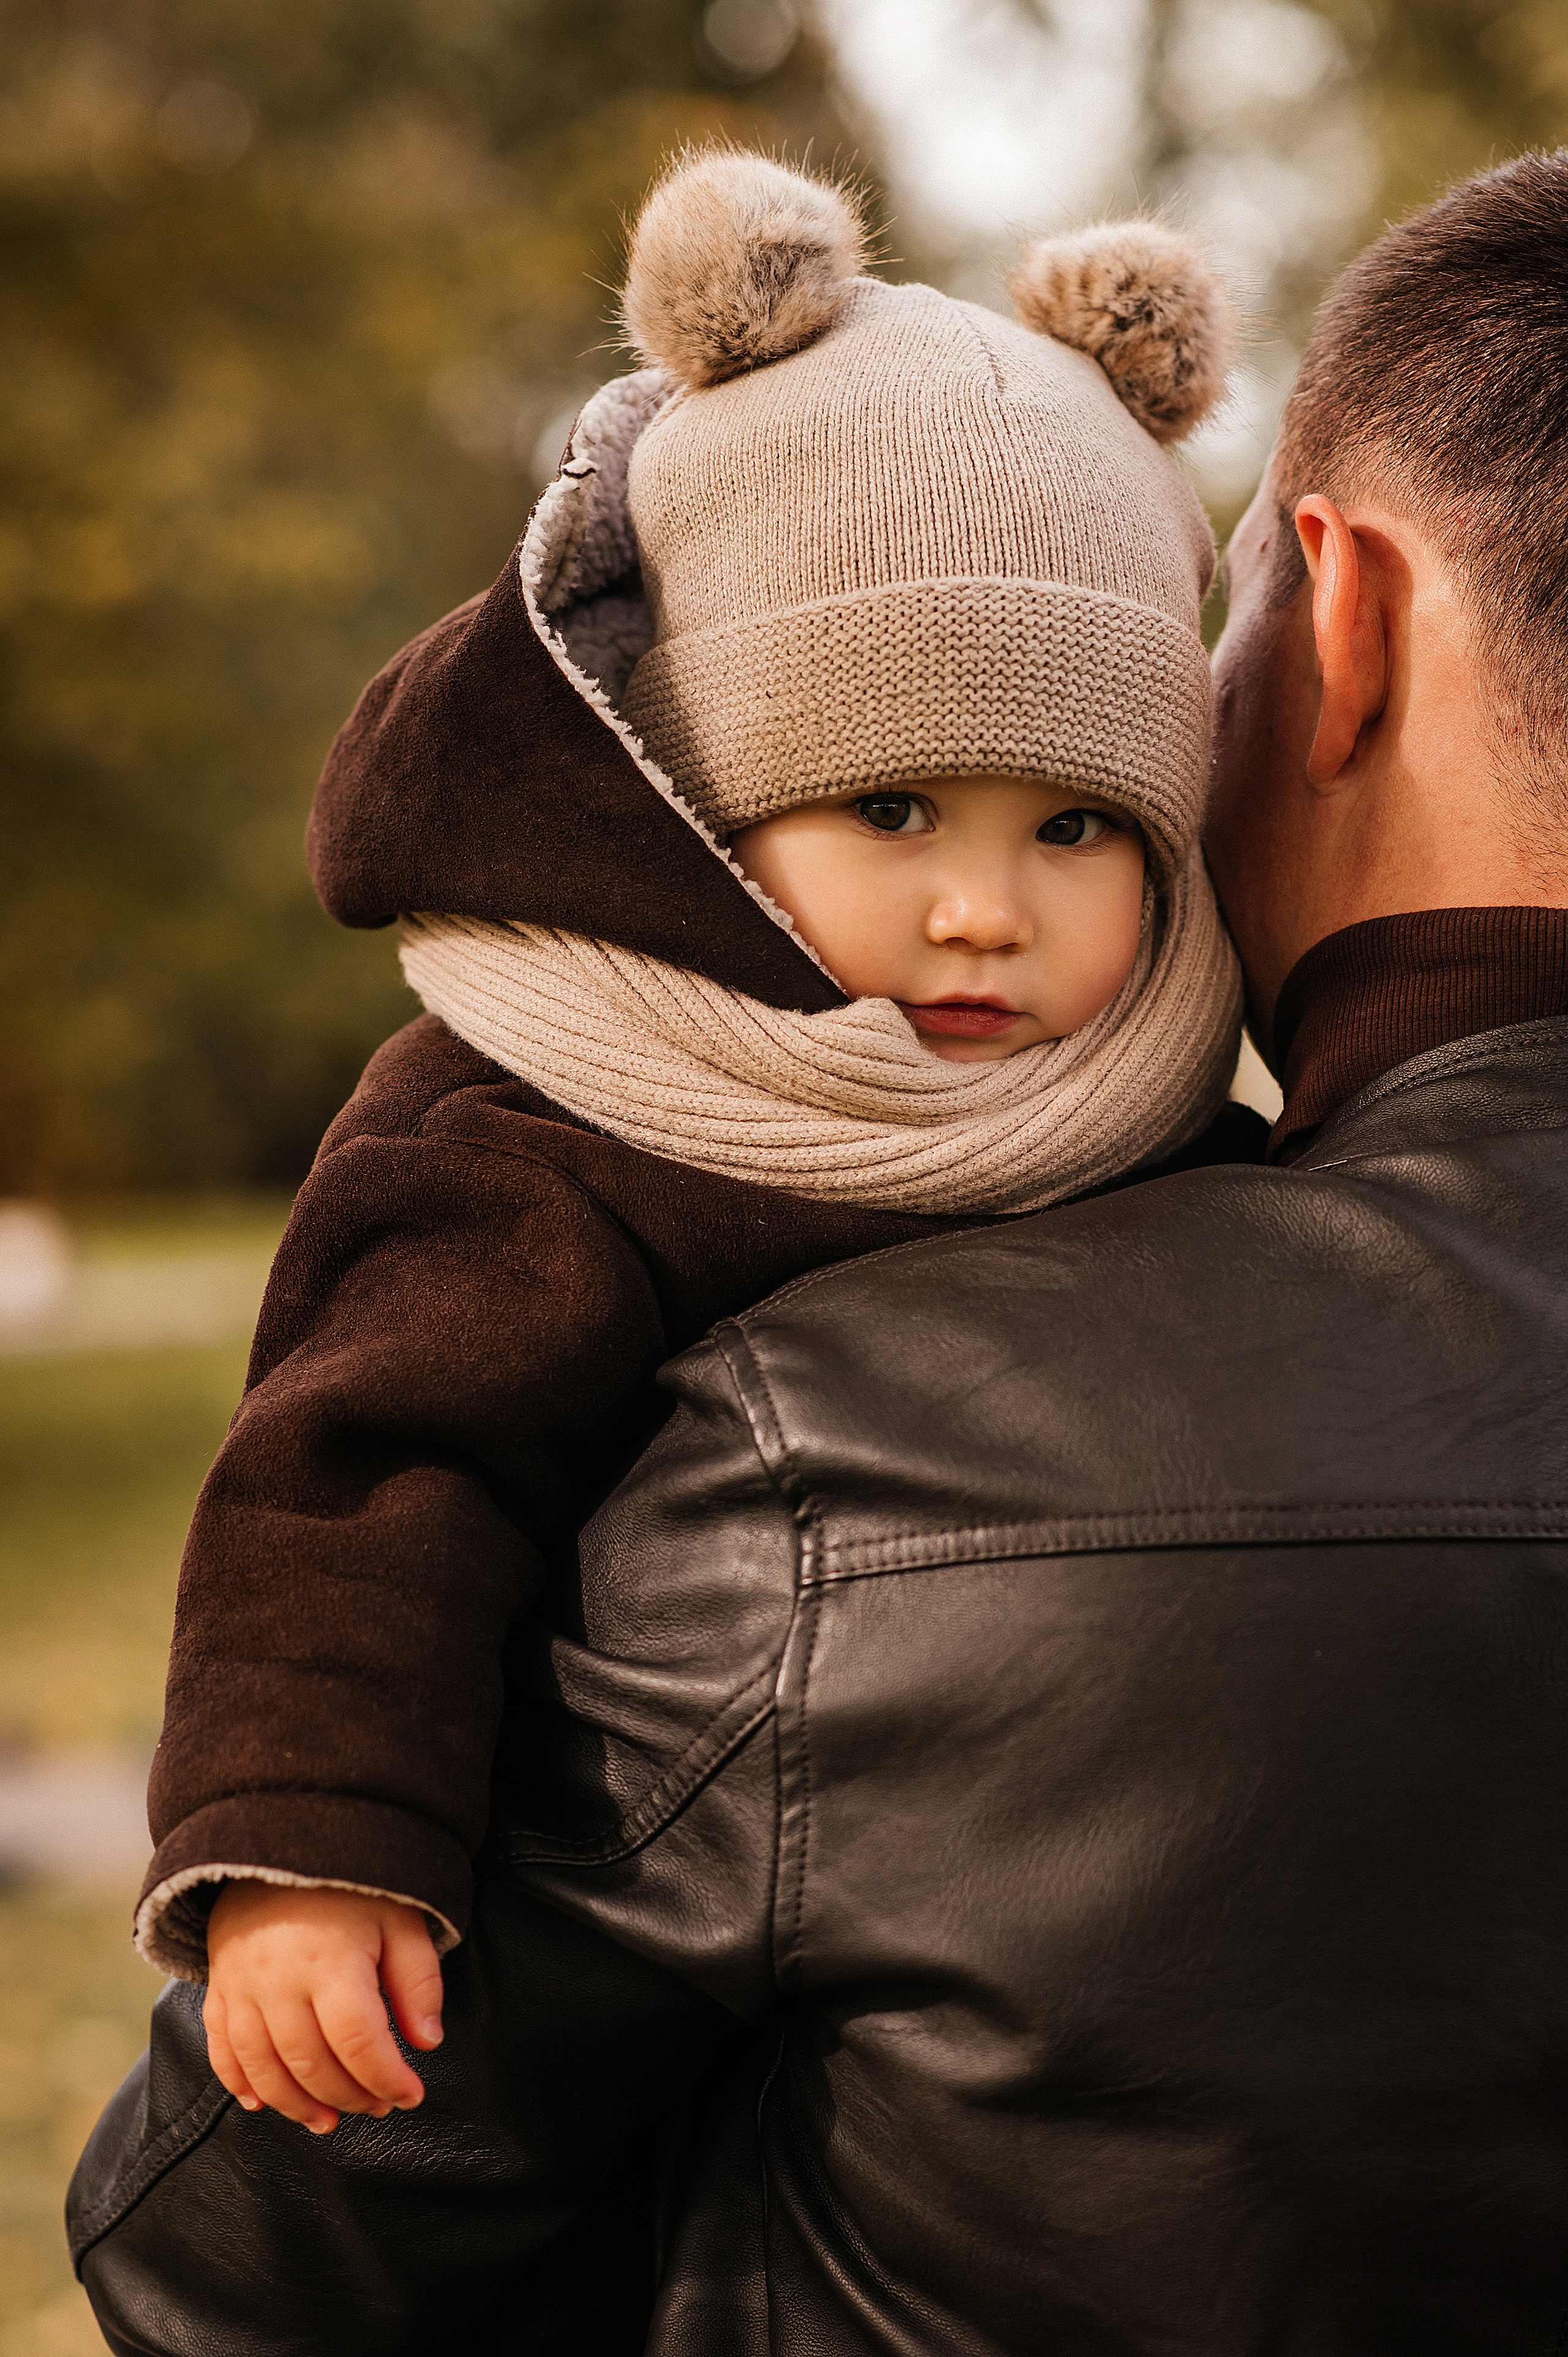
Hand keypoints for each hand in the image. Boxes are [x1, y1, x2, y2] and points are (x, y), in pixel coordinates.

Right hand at [204, 1882, 444, 2134]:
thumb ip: (418, 1981)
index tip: (412, 2095)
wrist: (280, 1844)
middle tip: (379, 2107)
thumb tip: (427, 2042)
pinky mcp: (219, 1988)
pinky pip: (221, 2050)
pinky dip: (240, 2084)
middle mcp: (279, 1980)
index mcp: (331, 1961)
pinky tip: (263, 2104)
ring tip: (328, 2120)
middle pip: (311, 2063)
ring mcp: (241, 1987)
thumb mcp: (400, 1918)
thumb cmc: (349, 1885)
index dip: (387, 2078)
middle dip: (350, 2096)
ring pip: (264, 2068)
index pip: (358, 2041)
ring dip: (297, 2105)